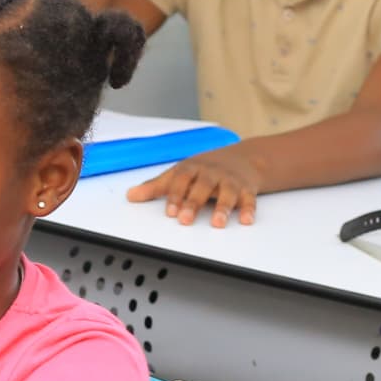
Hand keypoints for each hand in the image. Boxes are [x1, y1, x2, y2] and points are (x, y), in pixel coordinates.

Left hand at [129, 144, 263, 226]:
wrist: (243, 158)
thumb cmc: (205, 169)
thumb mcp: (180, 173)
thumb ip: (156, 187)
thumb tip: (131, 196)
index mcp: (192, 168)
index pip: (181, 180)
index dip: (175, 195)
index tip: (170, 212)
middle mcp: (211, 173)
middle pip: (203, 186)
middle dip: (194, 203)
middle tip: (185, 220)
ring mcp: (230, 180)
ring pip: (227, 193)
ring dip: (223, 208)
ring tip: (218, 223)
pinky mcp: (247, 189)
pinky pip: (249, 199)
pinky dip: (248, 209)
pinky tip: (246, 220)